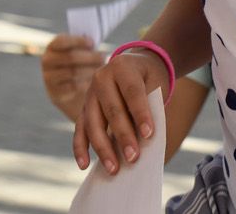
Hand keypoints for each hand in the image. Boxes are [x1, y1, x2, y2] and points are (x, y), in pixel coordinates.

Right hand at [42, 35, 104, 122]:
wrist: (70, 93)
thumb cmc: (78, 65)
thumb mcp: (78, 52)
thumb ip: (84, 46)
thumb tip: (94, 44)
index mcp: (52, 47)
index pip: (62, 41)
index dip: (78, 41)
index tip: (92, 43)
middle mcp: (47, 61)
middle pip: (70, 57)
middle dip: (90, 57)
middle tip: (103, 57)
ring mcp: (49, 78)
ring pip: (73, 72)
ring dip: (90, 70)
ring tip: (101, 70)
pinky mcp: (55, 93)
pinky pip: (74, 87)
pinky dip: (86, 84)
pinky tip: (94, 82)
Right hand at [71, 48, 168, 174]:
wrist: (137, 67)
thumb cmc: (149, 79)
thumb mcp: (155, 85)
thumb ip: (149, 107)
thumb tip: (141, 142)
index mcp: (122, 67)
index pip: (132, 92)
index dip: (141, 114)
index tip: (149, 135)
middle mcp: (102, 77)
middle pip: (112, 110)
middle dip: (123, 136)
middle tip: (133, 158)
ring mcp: (90, 93)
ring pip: (93, 122)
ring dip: (103, 147)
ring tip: (114, 168)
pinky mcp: (84, 107)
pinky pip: (80, 128)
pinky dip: (80, 147)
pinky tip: (84, 164)